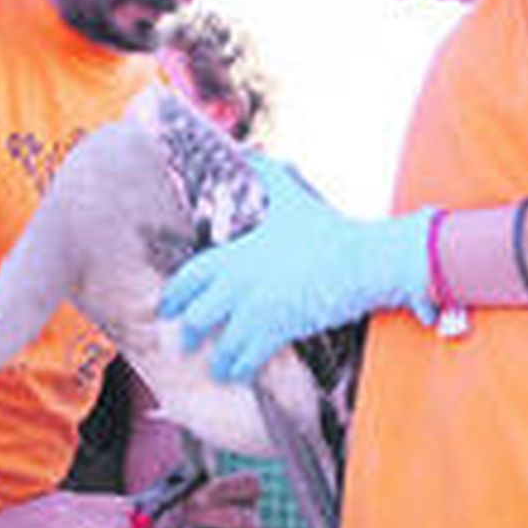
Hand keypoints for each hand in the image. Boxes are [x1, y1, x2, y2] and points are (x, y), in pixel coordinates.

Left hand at [153, 471, 261, 527]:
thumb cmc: (179, 510)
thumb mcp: (178, 494)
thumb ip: (185, 491)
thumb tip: (189, 499)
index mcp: (245, 494)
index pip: (250, 484)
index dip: (223, 488)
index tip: (195, 496)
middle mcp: (251, 524)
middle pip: (239, 521)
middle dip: (202, 519)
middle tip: (183, 518)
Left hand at [159, 153, 435, 382]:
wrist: (361, 259)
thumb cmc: (326, 229)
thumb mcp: (291, 196)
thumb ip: (267, 174)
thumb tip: (250, 150)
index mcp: (236, 253)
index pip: (189, 278)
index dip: (175, 296)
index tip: (166, 309)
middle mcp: (238, 283)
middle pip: (197, 317)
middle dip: (187, 335)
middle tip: (182, 346)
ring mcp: (256, 309)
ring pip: (221, 344)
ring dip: (216, 360)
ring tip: (216, 370)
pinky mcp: (278, 330)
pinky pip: (248, 358)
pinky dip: (241, 369)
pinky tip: (238, 376)